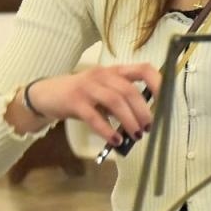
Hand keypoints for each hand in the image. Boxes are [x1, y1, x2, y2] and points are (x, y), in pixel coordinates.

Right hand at [10, 63, 161, 144]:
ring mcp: (87, 87)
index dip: (158, 82)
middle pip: (129, 90)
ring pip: (115, 101)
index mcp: (114, 71)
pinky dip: (107, 130)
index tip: (165, 100)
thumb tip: (145, 119)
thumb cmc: (81, 94)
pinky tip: (115, 140)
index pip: (143, 69)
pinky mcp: (74, 101)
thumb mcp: (103, 91)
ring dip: (129, 120)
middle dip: (143, 111)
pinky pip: (95, 117)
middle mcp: (102, 75)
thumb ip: (122, 100)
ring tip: (135, 136)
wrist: (45, 95)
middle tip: (148, 128)